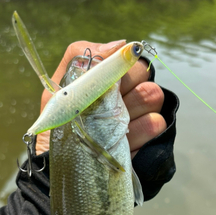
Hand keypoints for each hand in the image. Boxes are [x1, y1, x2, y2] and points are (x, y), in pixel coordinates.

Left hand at [36, 40, 165, 156]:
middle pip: (144, 77)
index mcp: (106, 84)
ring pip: (154, 98)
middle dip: (130, 88)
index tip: (110, 79)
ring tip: (118, 125)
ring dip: (138, 107)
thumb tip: (119, 44)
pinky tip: (128, 139)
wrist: (59, 170)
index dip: (122, 66)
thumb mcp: (59, 91)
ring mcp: (137, 121)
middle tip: (113, 103)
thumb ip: (80, 58)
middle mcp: (125, 100)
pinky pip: (158, 124)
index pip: (128, 61)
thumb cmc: (57, 130)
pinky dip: (146, 128)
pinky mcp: (145, 143)